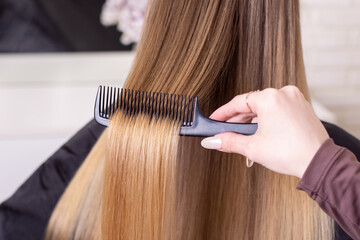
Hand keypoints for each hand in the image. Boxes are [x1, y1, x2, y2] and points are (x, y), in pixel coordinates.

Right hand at [200, 86, 329, 177]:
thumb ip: (229, 141)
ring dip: (252, 119)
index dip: (223, 113)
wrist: (319, 163)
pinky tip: (261, 130)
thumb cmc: (290, 153)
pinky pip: (278, 108)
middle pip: (251, 104)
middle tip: (225, 131)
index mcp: (269, 98)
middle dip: (238, 119)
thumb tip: (212, 141)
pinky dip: (267, 117)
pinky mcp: (302, 106)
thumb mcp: (253, 148)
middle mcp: (283, 93)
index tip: (214, 119)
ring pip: (265, 106)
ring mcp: (295, 98)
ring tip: (243, 134)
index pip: (238, 103)